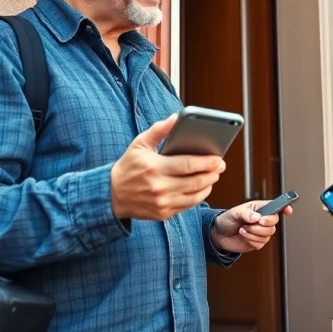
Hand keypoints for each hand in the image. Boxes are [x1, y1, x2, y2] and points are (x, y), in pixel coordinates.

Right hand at [110, 113, 225, 220]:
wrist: (112, 195)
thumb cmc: (128, 166)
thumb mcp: (139, 144)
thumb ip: (159, 130)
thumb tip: (176, 118)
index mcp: (154, 168)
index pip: (188, 165)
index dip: (207, 162)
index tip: (218, 158)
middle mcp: (159, 187)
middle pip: (195, 181)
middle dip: (212, 173)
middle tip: (220, 166)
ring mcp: (162, 203)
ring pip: (195, 196)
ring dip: (208, 185)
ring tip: (214, 176)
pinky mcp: (163, 214)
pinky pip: (187, 205)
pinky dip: (198, 196)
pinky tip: (202, 187)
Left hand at [210, 200, 292, 253]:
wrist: (219, 235)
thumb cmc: (227, 220)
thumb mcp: (234, 212)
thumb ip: (246, 213)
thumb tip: (257, 217)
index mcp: (259, 208)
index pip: (276, 206)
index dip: (285, 207)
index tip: (288, 210)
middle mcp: (262, 219)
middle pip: (274, 222)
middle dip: (263, 224)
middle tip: (252, 223)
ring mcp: (261, 232)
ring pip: (268, 234)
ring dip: (254, 233)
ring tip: (243, 229)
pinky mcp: (257, 242)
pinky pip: (261, 243)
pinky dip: (251, 240)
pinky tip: (244, 236)